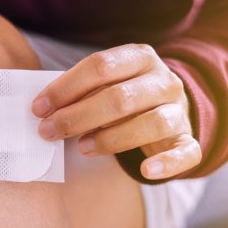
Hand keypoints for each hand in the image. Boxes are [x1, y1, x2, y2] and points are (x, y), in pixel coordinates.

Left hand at [31, 44, 201, 179]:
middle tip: (49, 131)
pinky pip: (185, 152)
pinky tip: (147, 171)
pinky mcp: (189, 140)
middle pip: (121, 97)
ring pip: (152, 123)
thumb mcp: (104, 84)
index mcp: (140, 57)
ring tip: (83, 148)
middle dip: (78, 116)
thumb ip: (79, 91)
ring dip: (112, 139)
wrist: (170, 109)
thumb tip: (42, 108)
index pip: (100, 66)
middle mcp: (164, 81)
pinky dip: (168, 163)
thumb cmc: (125, 97)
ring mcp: (179, 110)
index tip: (39, 108)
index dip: (65, 87)